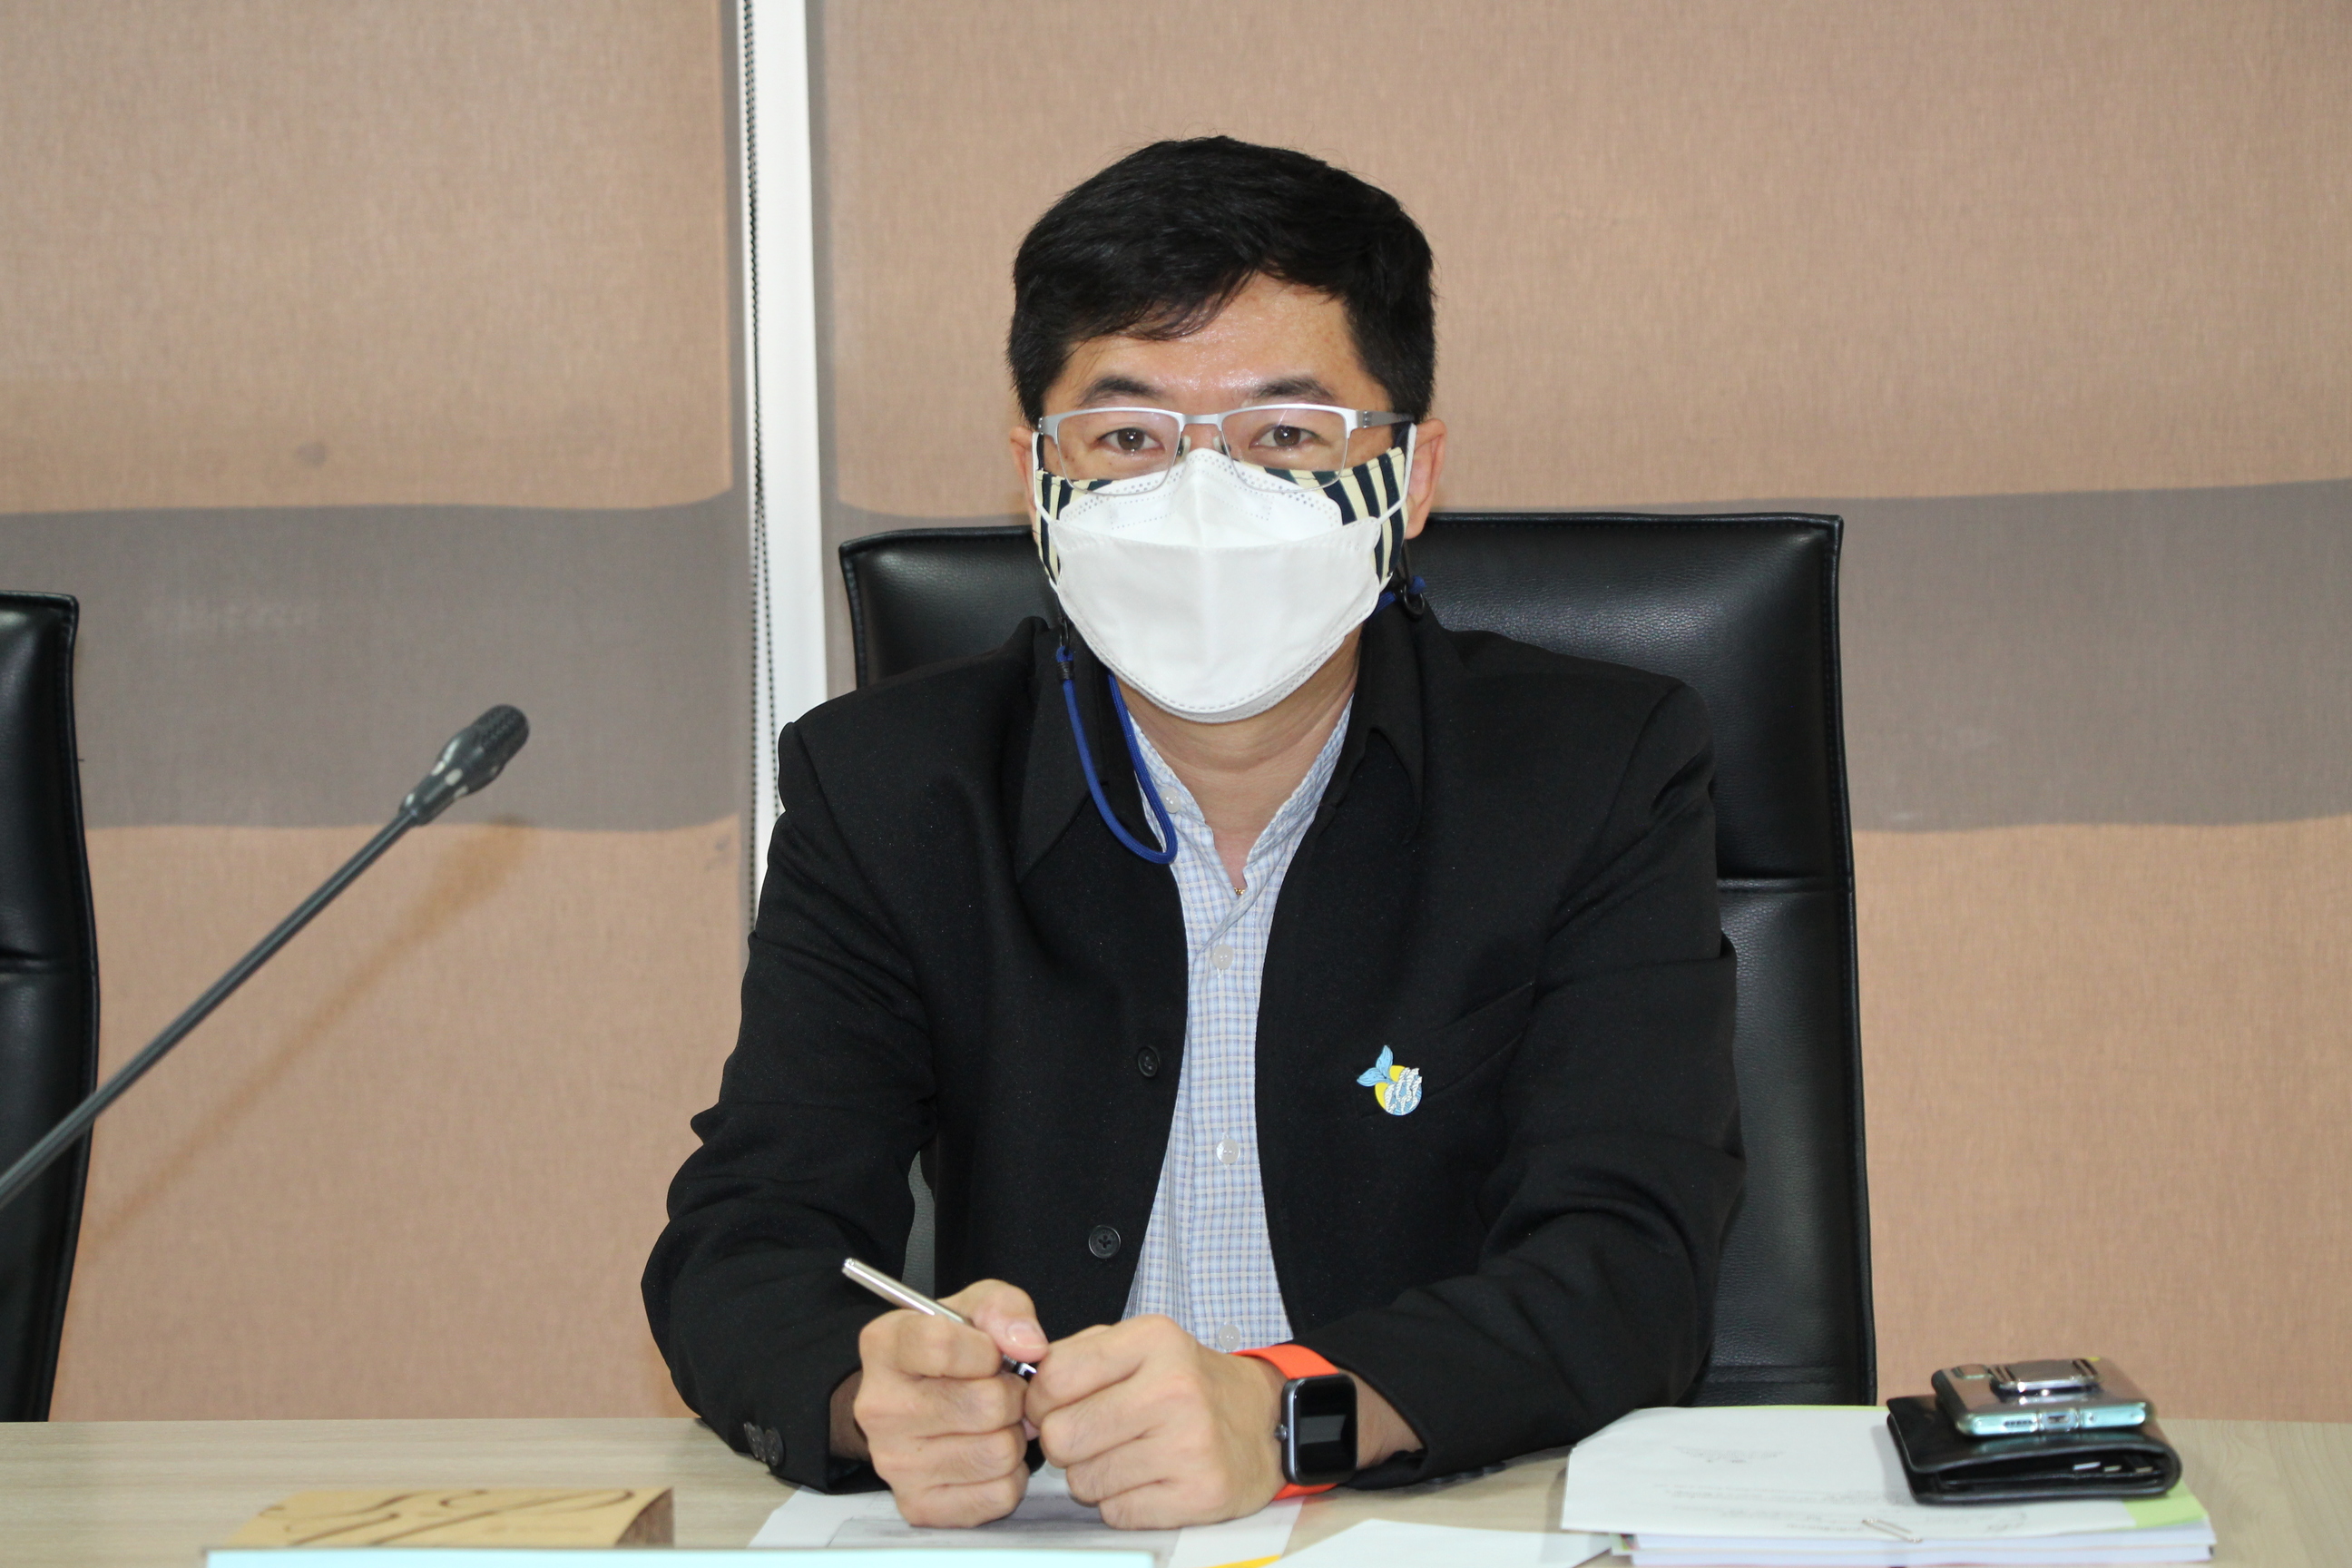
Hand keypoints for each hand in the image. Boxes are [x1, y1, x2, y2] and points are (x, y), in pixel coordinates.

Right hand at [838, 1280, 1048, 1526]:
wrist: (914, 1401)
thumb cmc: (951, 1350)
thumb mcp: (973, 1308)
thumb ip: (1004, 1309)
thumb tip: (1030, 1346)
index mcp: (884, 1346)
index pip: (942, 1345)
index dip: (987, 1349)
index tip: (993, 1353)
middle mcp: (879, 1408)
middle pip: (986, 1405)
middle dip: (1012, 1395)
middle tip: (1003, 1391)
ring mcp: (894, 1463)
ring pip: (999, 1452)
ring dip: (1013, 1436)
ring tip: (996, 1423)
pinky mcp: (918, 1505)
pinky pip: (999, 1495)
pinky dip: (1010, 1476)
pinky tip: (989, 1453)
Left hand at [1023, 1314, 1286, 1528]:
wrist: (1263, 1423)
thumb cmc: (1188, 1385)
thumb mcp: (1141, 1345)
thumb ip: (1079, 1356)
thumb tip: (1023, 1389)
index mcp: (1154, 1340)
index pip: (1054, 1376)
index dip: (1041, 1400)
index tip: (1057, 1406)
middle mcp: (1174, 1388)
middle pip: (1063, 1435)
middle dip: (1066, 1442)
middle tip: (1092, 1436)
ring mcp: (1190, 1445)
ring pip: (1084, 1480)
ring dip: (1092, 1475)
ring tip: (1127, 1456)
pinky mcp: (1198, 1495)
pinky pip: (1116, 1512)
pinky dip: (1120, 1502)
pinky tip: (1148, 1480)